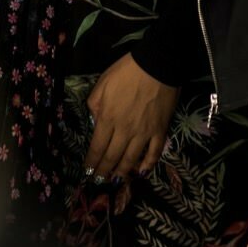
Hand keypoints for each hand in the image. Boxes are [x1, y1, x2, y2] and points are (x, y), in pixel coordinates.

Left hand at [83, 53, 177, 180]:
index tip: (87, 170)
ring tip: (115, 181)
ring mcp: (144, 133)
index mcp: (108, 118)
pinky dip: (148, 164)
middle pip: (112, 156)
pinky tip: (142, 172)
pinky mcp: (160, 131)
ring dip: (122, 172)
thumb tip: (94, 120)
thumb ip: (95, 104)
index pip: (97, 147)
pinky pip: (154, 153)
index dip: (91, 161)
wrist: (158, 65)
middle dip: (103, 171)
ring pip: (131, 159)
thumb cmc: (127, 71)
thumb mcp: (103, 83)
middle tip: (98, 180)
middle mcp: (124, 130)